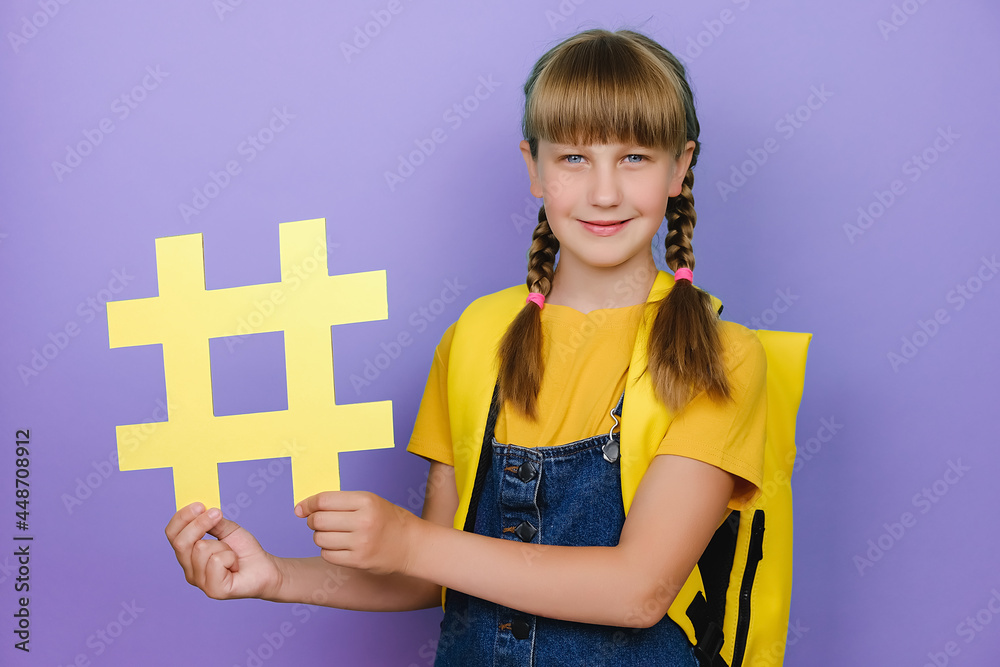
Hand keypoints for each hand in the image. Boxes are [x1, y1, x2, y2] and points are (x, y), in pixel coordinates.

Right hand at [165, 502, 282, 599]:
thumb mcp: (227, 529)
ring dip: (223, 546)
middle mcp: (189, 570)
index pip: (172, 534)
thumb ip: (212, 521)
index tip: (199, 505)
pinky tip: (234, 565)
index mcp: (188, 554)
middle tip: (217, 514)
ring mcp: (199, 582)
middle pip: (180, 542)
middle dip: (199, 524)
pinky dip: (230, 557)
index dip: (182, 517)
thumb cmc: (243, 551)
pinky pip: (216, 561)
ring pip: (201, 550)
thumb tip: (202, 509)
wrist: (264, 568)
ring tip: (231, 554)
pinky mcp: (213, 590)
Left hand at [295, 491, 419, 576]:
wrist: (412, 545)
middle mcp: (363, 521)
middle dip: (313, 521)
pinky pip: (327, 555)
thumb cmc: (388, 520)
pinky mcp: (359, 561)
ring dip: (320, 536)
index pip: (324, 500)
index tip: (300, 509)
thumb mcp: (370, 501)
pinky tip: (338, 546)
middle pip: (319, 520)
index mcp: (365, 501)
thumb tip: (304, 508)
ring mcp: (361, 543)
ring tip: (333, 535)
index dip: (308, 504)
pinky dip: (328, 550)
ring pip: (320, 538)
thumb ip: (341, 502)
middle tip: (318, 522)